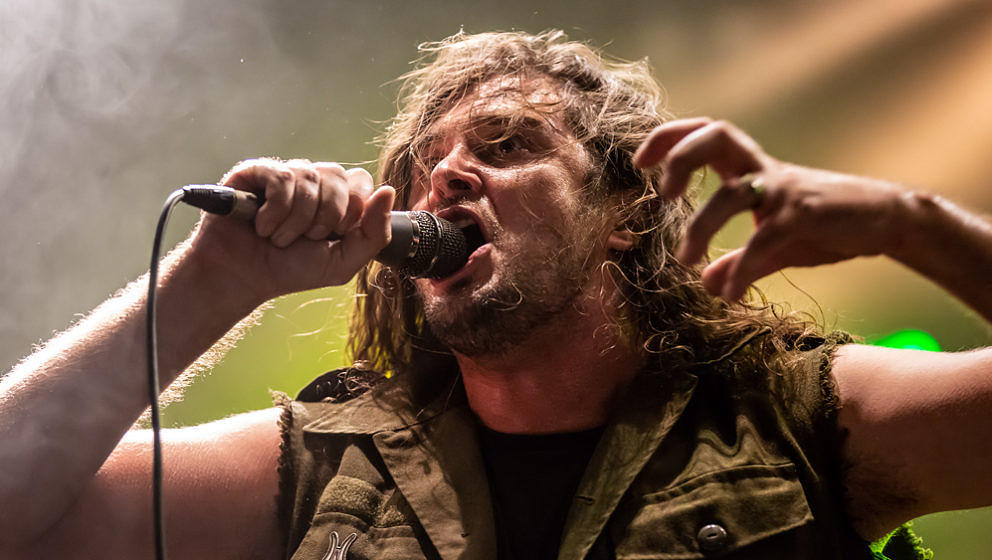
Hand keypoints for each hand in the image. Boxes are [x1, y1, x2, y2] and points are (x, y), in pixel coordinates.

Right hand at [191, 158, 394, 302]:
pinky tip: (261, 225)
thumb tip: (389, 191)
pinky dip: (275, 211)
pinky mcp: (256, 172)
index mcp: (336, 198)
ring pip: (310, 178)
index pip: (361, 182)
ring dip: (296, 221)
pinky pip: (282, 178)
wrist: (244, 278)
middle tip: (305, 239)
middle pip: (339, 176)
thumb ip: (375, 233)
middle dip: (325, 218)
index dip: (352, 211)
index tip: (333, 235)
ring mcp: (284, 173)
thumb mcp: (343, 261)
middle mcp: (312, 180)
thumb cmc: (291, 269)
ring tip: (278, 237)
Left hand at [634, 118, 905, 300]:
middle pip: (718, 135)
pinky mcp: (807, 215)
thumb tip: (708, 284)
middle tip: (662, 193)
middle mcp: (765, 171)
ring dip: (701, 227)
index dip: (671, 138)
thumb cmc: (826, 226)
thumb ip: (739, 261)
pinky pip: (765, 239)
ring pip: (733, 193)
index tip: (641, 161)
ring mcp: (786, 190)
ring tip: (686, 259)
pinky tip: (731, 294)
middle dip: (682, 157)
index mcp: (752, 168)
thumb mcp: (775, 244)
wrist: (886, 222)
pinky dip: (743, 268)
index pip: (706, 133)